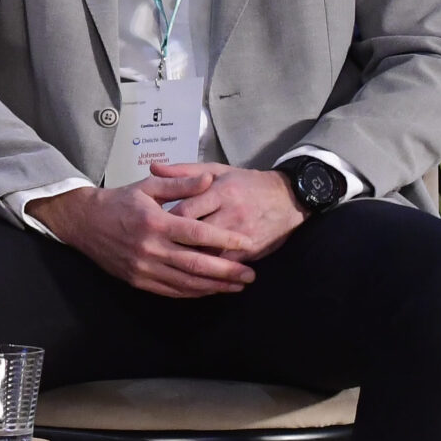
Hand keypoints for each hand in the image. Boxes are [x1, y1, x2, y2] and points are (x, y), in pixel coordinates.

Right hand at [25, 172, 257, 297]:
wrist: (85, 222)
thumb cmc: (120, 202)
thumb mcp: (148, 186)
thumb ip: (180, 184)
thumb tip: (208, 179)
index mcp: (155, 221)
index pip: (197, 233)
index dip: (224, 239)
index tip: (246, 243)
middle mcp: (150, 247)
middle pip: (196, 263)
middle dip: (227, 271)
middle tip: (250, 275)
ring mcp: (144, 267)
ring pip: (187, 282)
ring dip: (215, 286)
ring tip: (237, 286)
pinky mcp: (138, 280)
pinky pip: (172, 290)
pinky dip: (194, 292)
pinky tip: (210, 289)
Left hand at [149, 162, 306, 261]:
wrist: (287, 199)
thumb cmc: (245, 183)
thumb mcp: (216, 170)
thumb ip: (183, 172)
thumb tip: (152, 167)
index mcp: (219, 192)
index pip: (185, 211)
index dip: (166, 222)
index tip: (153, 227)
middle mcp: (230, 214)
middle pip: (195, 236)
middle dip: (174, 244)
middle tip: (157, 249)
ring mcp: (241, 235)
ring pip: (209, 254)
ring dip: (190, 260)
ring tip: (170, 263)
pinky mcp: (251, 251)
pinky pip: (225, 265)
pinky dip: (209, 270)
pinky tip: (194, 273)